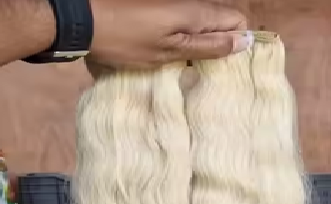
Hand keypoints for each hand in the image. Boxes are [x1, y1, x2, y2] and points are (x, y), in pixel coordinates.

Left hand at [89, 0, 248, 68]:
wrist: (87, 21)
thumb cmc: (128, 40)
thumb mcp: (170, 51)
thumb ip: (208, 47)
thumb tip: (243, 42)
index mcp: (198, 12)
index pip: (237, 20)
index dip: (238, 41)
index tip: (227, 64)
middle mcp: (191, 3)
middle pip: (221, 21)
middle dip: (220, 45)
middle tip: (205, 70)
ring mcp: (175, 5)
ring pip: (202, 24)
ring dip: (201, 45)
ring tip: (187, 67)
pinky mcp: (160, 9)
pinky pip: (184, 23)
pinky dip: (184, 40)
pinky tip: (171, 56)